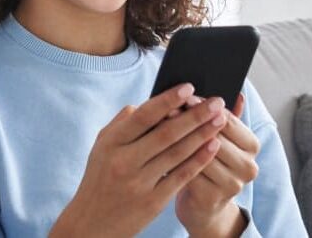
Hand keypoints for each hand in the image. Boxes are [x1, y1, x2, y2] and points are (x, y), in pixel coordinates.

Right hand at [49, 84, 227, 237]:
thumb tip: (149, 103)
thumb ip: (123, 122)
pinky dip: (198, 160)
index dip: (167, 100)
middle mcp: (125, 161)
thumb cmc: (100, 177)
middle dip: (194, 116)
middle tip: (216, 102)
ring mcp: (139, 183)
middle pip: (166, 133)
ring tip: (220, 120)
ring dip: (202, 135)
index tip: (189, 87)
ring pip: (177, 154)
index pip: (143, 116)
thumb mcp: (102, 145)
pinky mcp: (153, 202)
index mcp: (111, 142)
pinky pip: (181, 176)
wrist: (91, 223)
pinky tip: (213, 146)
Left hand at [172, 93, 260, 236]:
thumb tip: (236, 92)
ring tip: (158, 124)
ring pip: (200, 153)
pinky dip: (171, 157)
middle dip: (188, 120)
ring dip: (177, 137)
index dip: (204, 107)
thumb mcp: (220, 136)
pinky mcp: (212, 198)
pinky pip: (188, 172)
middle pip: (214, 135)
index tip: (184, 95)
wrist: (205, 204)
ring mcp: (232, 184)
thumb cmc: (209, 160)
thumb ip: (226, 116)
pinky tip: (157, 147)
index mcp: (252, 145)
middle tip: (167, 107)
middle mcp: (248, 166)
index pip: (228, 119)